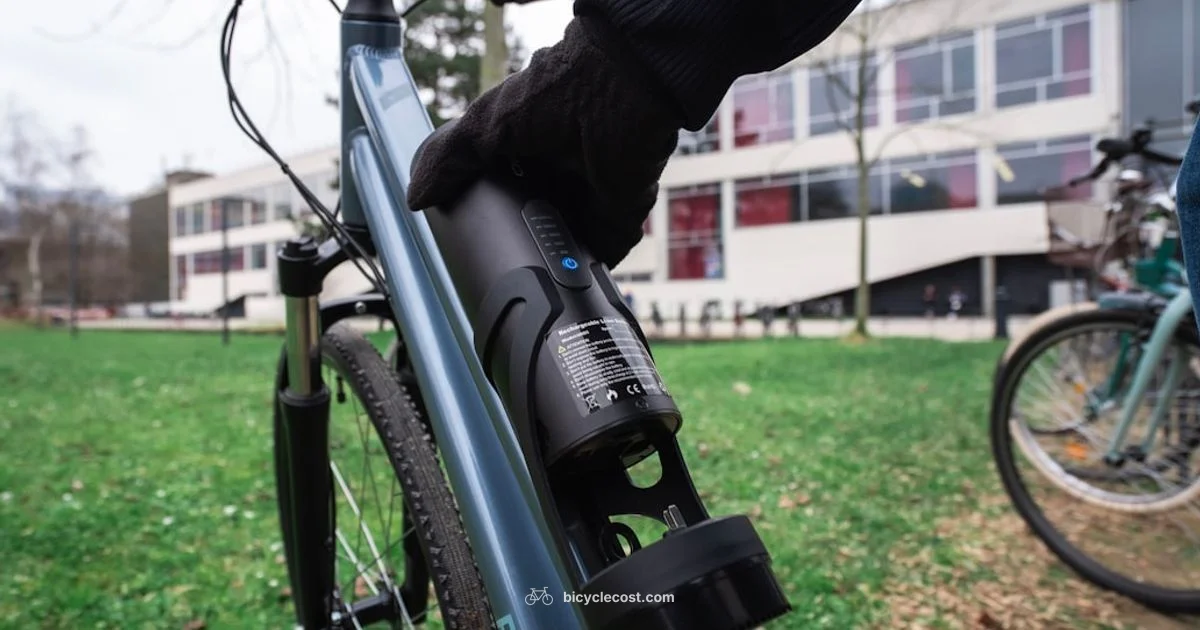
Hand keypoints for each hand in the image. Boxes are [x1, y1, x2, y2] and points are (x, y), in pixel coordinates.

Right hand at [406, 16, 681, 267]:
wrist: (623, 93)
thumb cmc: (558, 92)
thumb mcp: (486, 123)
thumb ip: (448, 156)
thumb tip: (416, 199)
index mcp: (528, 146)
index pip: (498, 186)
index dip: (481, 208)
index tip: (461, 233)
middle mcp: (560, 171)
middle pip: (532, 218)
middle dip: (518, 239)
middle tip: (494, 266)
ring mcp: (591, 195)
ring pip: (564, 240)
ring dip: (549, 259)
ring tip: (527, 280)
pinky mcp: (620, 215)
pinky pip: (601, 252)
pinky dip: (586, 266)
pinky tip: (566, 280)